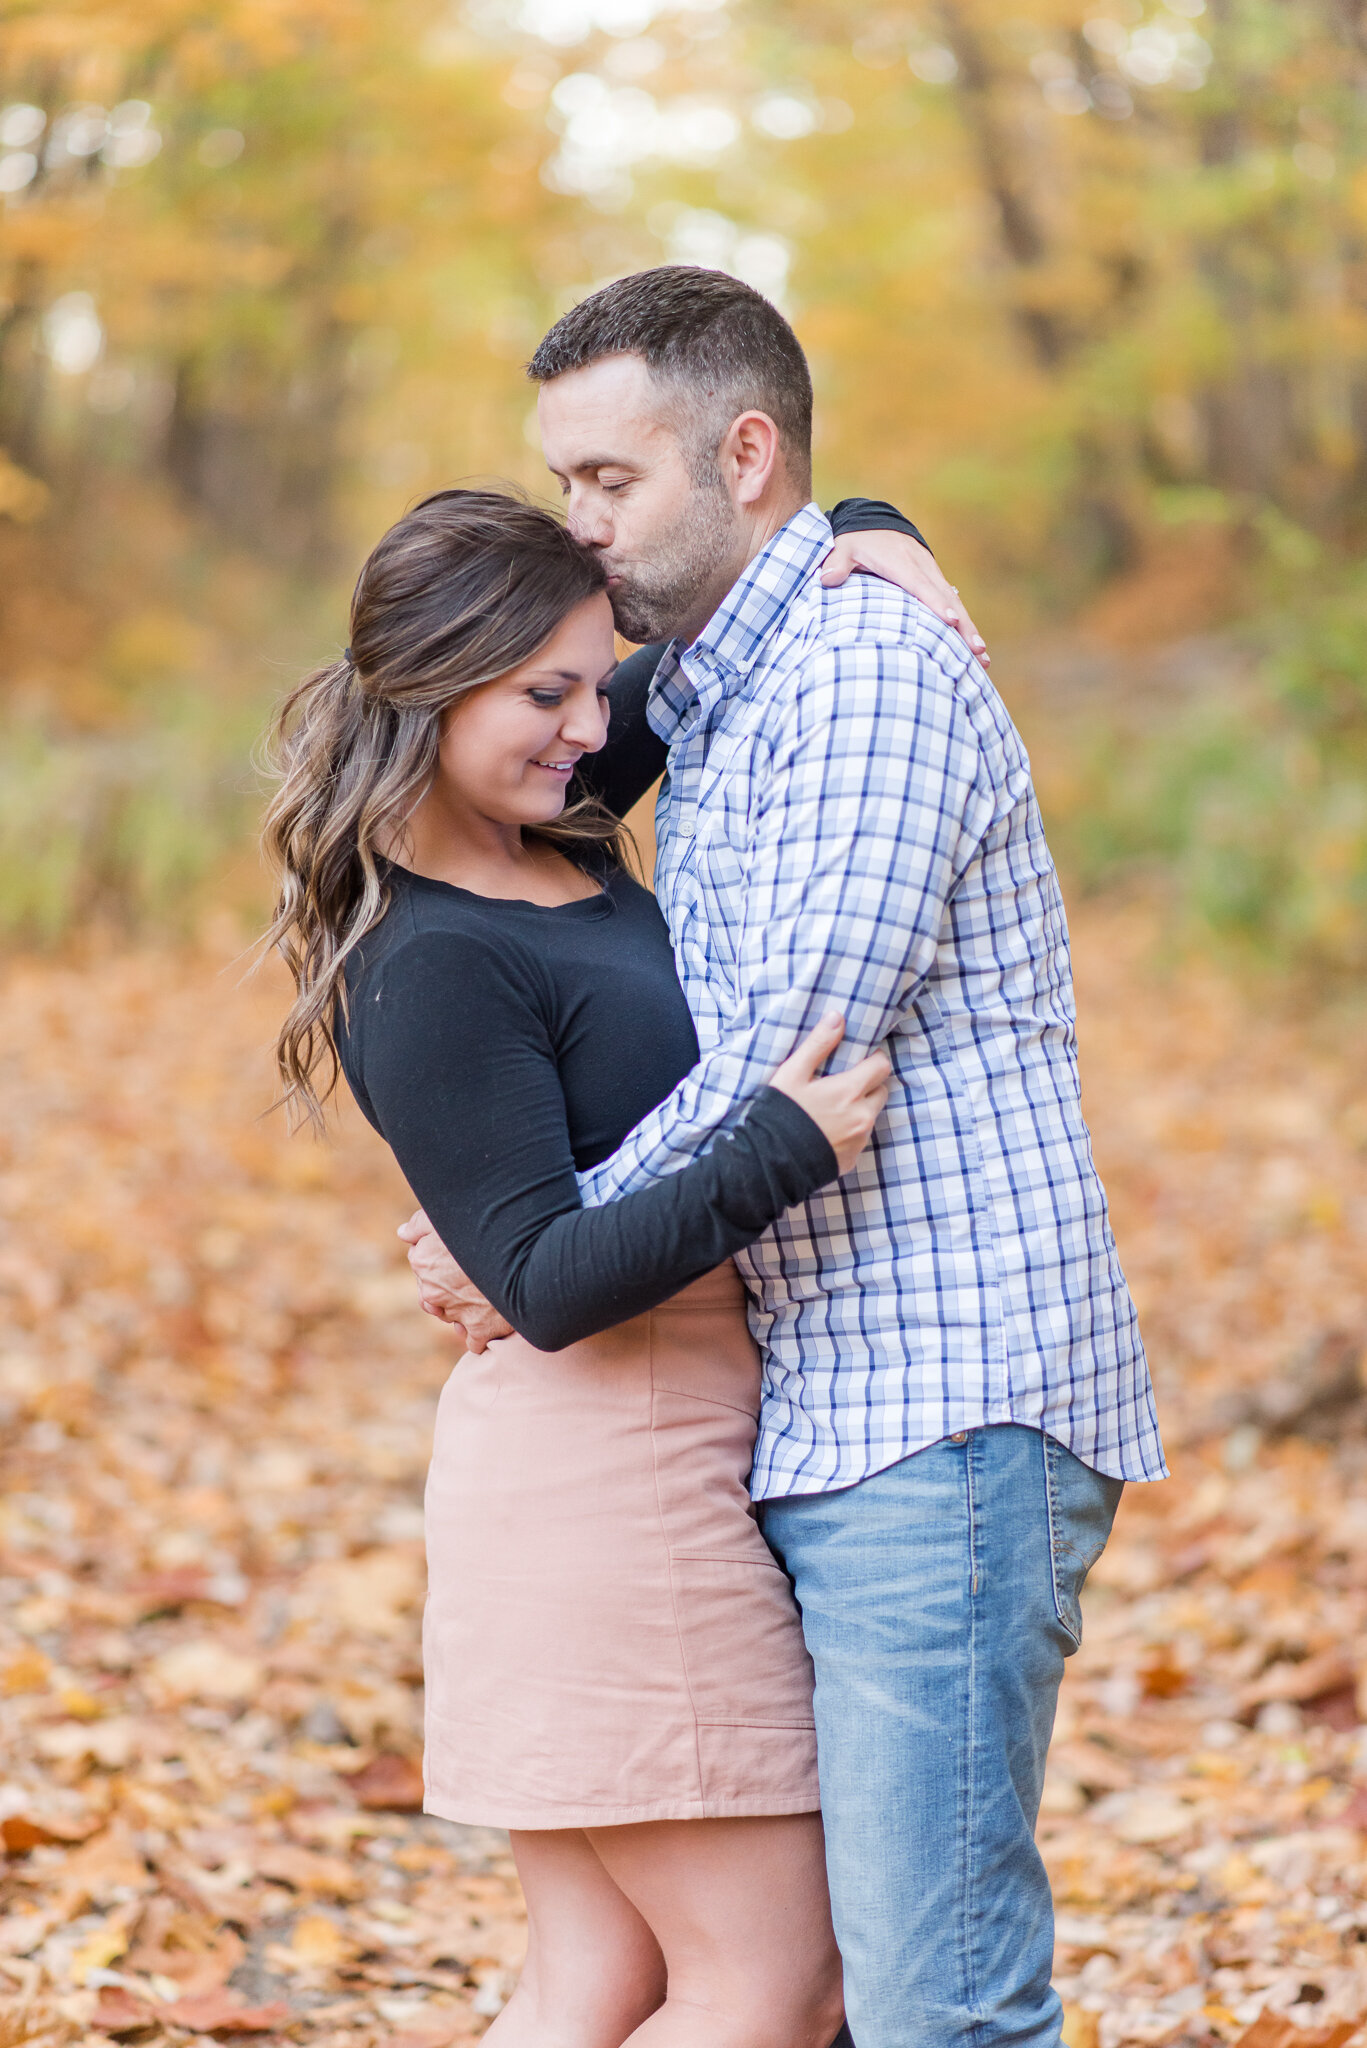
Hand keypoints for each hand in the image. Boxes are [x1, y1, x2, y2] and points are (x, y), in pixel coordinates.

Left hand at [396, 1210, 513, 1352]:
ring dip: (462, 1309)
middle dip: (448, 1285)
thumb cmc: (487, 1226)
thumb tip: (402, 1233)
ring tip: (484, 1294)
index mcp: (423, 1261)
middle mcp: (433, 1292)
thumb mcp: (448, 1215)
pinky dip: (479, 1334)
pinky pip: (473, 1341)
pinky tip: (490, 1320)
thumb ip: (420, 1223)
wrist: (526, 1253)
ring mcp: (456, 1313)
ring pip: (451, 1316)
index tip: (459, 1250)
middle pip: (433, 1292)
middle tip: (473, 1272)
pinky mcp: (480, 1329)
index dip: (440, 1254)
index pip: (421, 1261)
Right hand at [768, 1014, 891, 1176]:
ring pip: (871, 1115)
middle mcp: (861, 1117)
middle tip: (844, 1084)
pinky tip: (828, 1130)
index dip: (873, 1060)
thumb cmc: (780, 1114)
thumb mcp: (792, 1073)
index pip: (881, 1067)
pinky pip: (860, 1138)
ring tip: (833, 1109)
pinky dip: (851, 1131)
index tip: (859, 1061)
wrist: (771, 1162)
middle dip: (868, 1085)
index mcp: (849, 1092)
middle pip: (881, 1091)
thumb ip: (818, 1045)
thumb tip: (837, 1017)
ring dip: (860, 1109)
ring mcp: (858, 1140)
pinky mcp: (852, 1159)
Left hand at [820, 531, 988, 667]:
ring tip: (982, 657)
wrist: (875, 523)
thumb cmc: (857, 540)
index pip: (920, 585)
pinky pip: (953, 604)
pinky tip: (974, 648)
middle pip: (946, 599)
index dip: (936, 603)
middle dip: (963, 625)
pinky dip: (965, 625)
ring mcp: (932, 574)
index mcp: (900, 562)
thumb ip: (836, 563)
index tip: (950, 621)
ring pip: (955, 604)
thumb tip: (827, 578)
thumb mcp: (843, 547)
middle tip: (976, 649)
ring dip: (970, 630)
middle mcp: (922, 568)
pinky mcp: (936, 581)